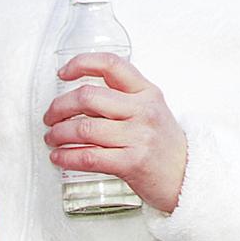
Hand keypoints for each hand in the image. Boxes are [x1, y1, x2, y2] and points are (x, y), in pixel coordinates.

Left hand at [44, 52, 188, 211]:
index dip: (81, 63)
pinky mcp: (132, 163)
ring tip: (52, 138)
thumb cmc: (164, 144)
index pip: (111, 65)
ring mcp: (138, 137)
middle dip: (59, 106)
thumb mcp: (152, 110)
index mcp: (146, 92)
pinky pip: (88, 157)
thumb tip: (78, 98)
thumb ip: (123, 99)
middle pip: (88, 96)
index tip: (63, 73)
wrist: (189, 176)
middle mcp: (143, 110)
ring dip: (58, 134)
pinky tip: (59, 156)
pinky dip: (66, 157)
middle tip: (50, 116)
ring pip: (84, 128)